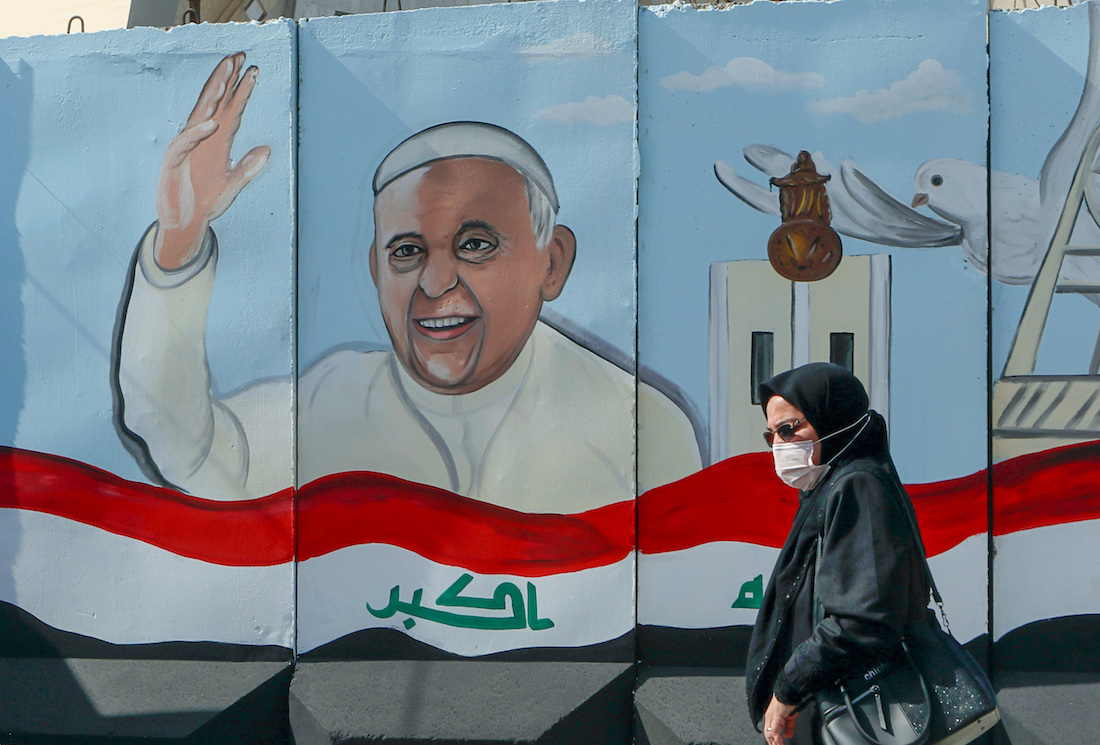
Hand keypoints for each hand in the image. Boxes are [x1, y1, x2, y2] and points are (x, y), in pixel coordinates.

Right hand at [155, 52, 270, 268]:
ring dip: (212, 94)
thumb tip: (266, 150)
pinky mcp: (174, 160)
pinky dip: (199, 133)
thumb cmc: (206, 200)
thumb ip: (249, 167)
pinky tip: (213, 123)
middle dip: (227, 79)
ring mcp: (187, 146)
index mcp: (217, 141)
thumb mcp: (234, 184)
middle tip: (239, 57)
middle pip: (215, 102)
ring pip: (200, 114)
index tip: (253, 70)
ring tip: (226, 75)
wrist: (186, 222)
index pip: (232, 109)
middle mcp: (202, 137)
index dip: (242, 90)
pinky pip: (187, 142)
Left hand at [763, 694, 798, 744]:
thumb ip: (789, 726)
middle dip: (773, 743)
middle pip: (768, 735)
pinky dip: (778, 738)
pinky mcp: (776, 716)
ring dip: (775, 743)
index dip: (772, 741)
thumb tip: (788, 736)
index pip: (770, 732)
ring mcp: (772, 717)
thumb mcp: (791, 716)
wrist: (789, 690)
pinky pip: (775, 730)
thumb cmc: (789, 699)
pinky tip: (781, 743)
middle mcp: (770, 717)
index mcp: (772, 717)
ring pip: (770, 734)